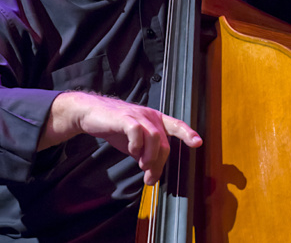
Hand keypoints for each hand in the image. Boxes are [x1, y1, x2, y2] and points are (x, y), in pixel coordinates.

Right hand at [38, 91, 201, 185]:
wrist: (92, 113)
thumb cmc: (115, 126)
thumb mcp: (135, 142)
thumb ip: (146, 154)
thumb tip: (154, 175)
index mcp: (155, 119)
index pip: (176, 124)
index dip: (187, 133)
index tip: (198, 142)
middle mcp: (149, 116)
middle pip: (164, 143)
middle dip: (159, 164)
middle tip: (150, 177)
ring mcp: (138, 115)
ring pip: (155, 138)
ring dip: (150, 157)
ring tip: (141, 165)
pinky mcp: (125, 118)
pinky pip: (137, 132)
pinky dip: (136, 145)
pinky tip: (131, 151)